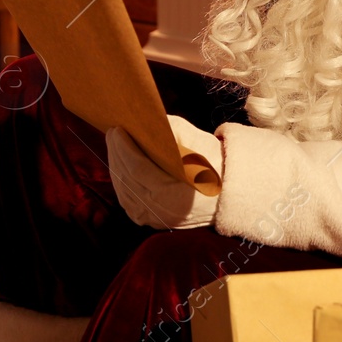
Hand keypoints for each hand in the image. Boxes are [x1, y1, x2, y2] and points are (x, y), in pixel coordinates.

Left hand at [106, 115, 223, 229]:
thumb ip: (170, 131)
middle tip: (112, 132)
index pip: (136, 169)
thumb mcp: (198, 143)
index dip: (123, 148)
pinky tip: (119, 164)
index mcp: (173, 193)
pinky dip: (121, 181)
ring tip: (114, 145)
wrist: (229, 196)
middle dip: (116, 153)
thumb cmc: (215, 166)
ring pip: (123, 191)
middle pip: (126, 179)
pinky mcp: (150, 220)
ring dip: (115, 166)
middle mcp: (160, 210)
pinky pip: (127, 200)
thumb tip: (142, 121)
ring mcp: (153, 219)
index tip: (116, 129)